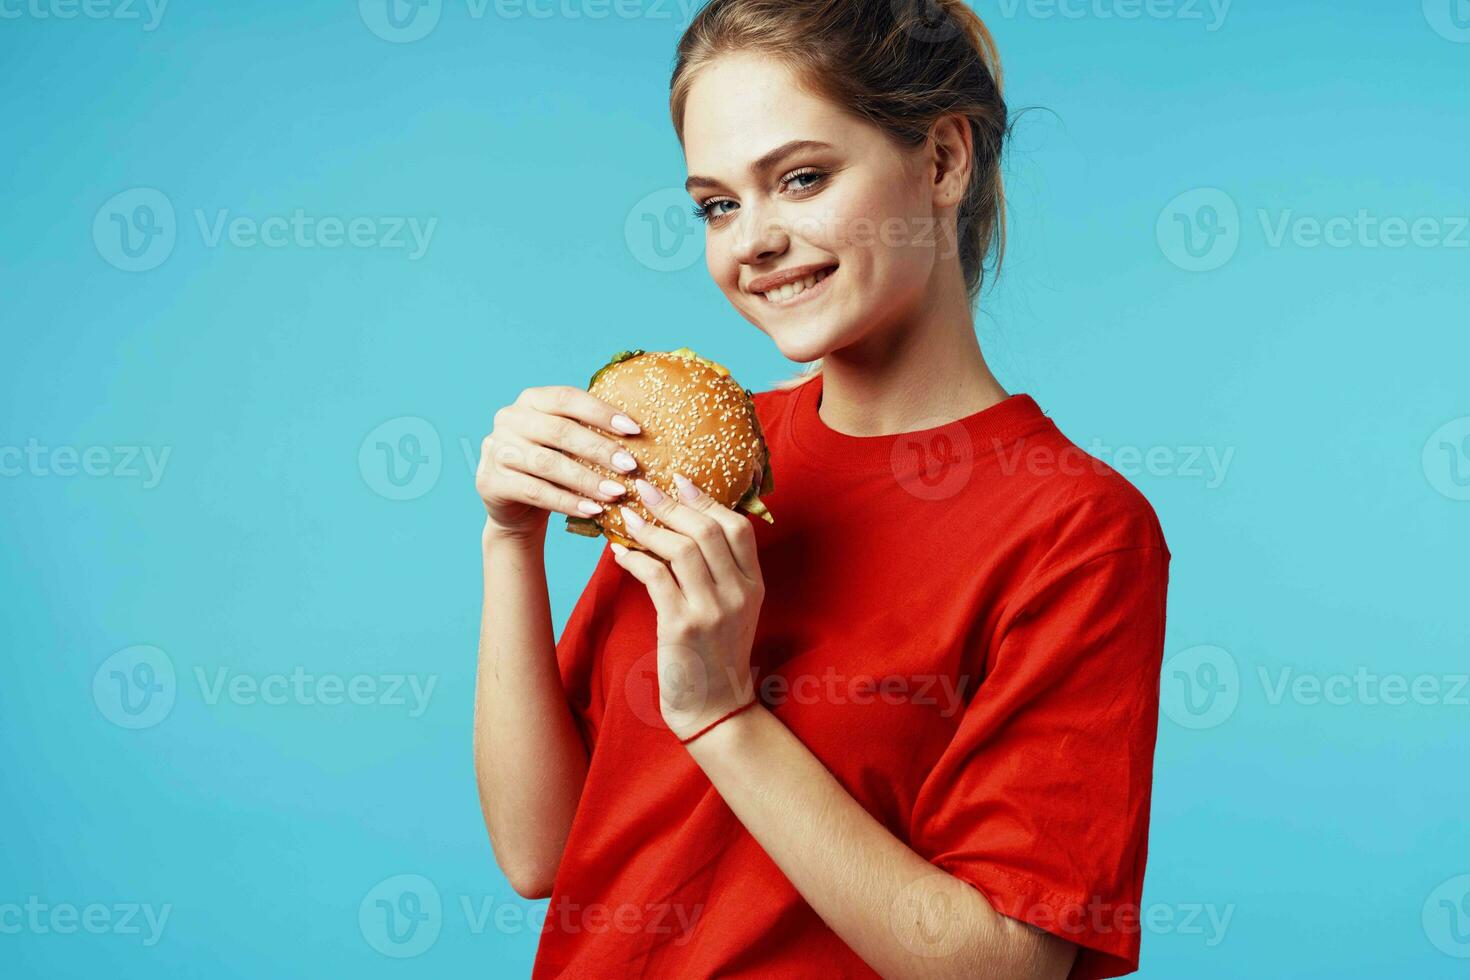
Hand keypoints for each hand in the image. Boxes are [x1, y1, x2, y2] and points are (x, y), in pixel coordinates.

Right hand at [475, 385, 642, 539]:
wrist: (516, 507)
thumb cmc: (552, 467)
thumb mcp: (568, 444)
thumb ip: (591, 432)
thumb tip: (639, 434)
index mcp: (531, 399)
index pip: (568, 398)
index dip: (601, 412)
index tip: (634, 430)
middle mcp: (509, 418)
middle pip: (559, 431)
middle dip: (599, 449)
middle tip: (630, 467)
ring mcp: (496, 449)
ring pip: (547, 464)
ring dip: (586, 480)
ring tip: (616, 493)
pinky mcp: (490, 481)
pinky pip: (535, 491)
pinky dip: (567, 502)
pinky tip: (593, 510)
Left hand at [609, 473, 764, 740]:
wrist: (714, 707)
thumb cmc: (714, 655)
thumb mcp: (732, 610)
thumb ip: (720, 572)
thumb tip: (685, 527)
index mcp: (753, 585)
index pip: (738, 527)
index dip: (708, 499)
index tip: (680, 481)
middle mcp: (738, 594)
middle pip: (708, 530)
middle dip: (672, 504)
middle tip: (644, 488)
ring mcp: (712, 610)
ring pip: (682, 549)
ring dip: (650, 528)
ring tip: (627, 516)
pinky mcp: (683, 626)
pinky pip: (656, 577)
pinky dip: (636, 559)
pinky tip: (620, 552)